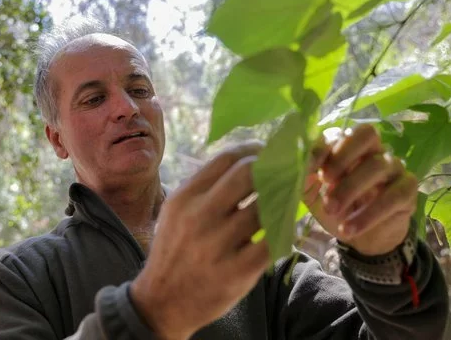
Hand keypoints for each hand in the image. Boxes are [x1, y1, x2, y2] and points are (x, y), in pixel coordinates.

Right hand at [131, 142, 269, 339]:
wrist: (162, 301)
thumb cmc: (175, 249)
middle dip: (272, 166)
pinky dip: (283, 228)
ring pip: (266, 206)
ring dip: (283, 197)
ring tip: (288, 196)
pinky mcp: (238, 272)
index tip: (266, 151)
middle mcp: (200, 217)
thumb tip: (246, 160)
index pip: (226, 159)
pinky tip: (284, 224)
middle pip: (248, 174)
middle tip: (285, 168)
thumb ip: (204, 187)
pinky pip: (273, 240)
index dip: (253, 149)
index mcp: (185, 198)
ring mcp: (219, 245)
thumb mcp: (176, 211)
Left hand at [303, 124, 417, 255]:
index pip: (340, 132)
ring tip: (332, 210)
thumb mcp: (311, 192)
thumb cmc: (334, 207)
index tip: (312, 168)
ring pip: (378, 165)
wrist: (358, 238)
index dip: (325, 146)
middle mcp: (374, 150)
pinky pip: (394, 196)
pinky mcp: (407, 191)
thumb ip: (305, 174)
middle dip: (343, 156)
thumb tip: (304, 160)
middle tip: (325, 181)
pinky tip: (349, 228)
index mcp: (348, 146)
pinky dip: (369, 214)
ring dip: (350, 189)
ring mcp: (394, 168)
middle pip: (367, 134)